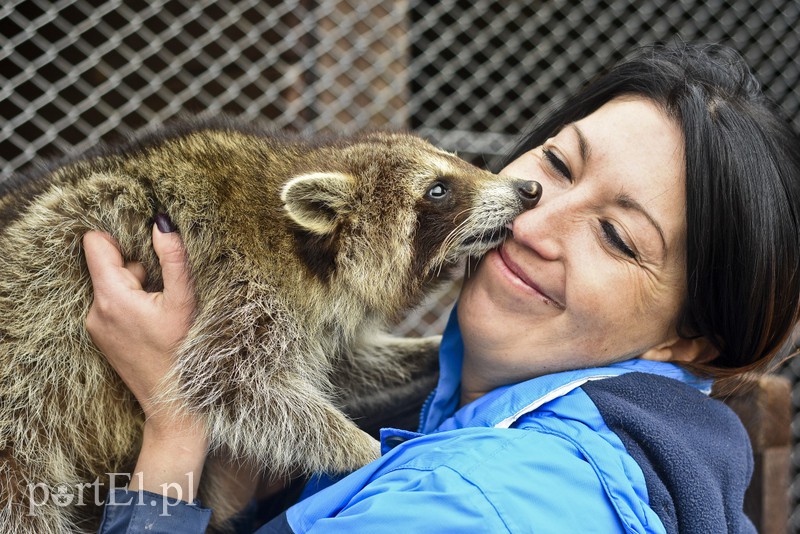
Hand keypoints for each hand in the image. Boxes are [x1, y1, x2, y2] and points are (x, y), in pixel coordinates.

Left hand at [84, 217, 206, 500]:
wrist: (174, 403)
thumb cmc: (182, 352)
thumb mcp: (184, 301)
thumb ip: (173, 258)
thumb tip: (161, 222)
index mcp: (111, 296)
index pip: (95, 244)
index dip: (120, 237)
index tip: (145, 248)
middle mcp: (95, 309)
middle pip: (108, 264)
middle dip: (136, 267)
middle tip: (163, 289)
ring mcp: (96, 325)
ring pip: (113, 285)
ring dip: (137, 287)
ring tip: (162, 310)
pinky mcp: (103, 337)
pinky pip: (113, 305)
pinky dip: (132, 305)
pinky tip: (153, 324)